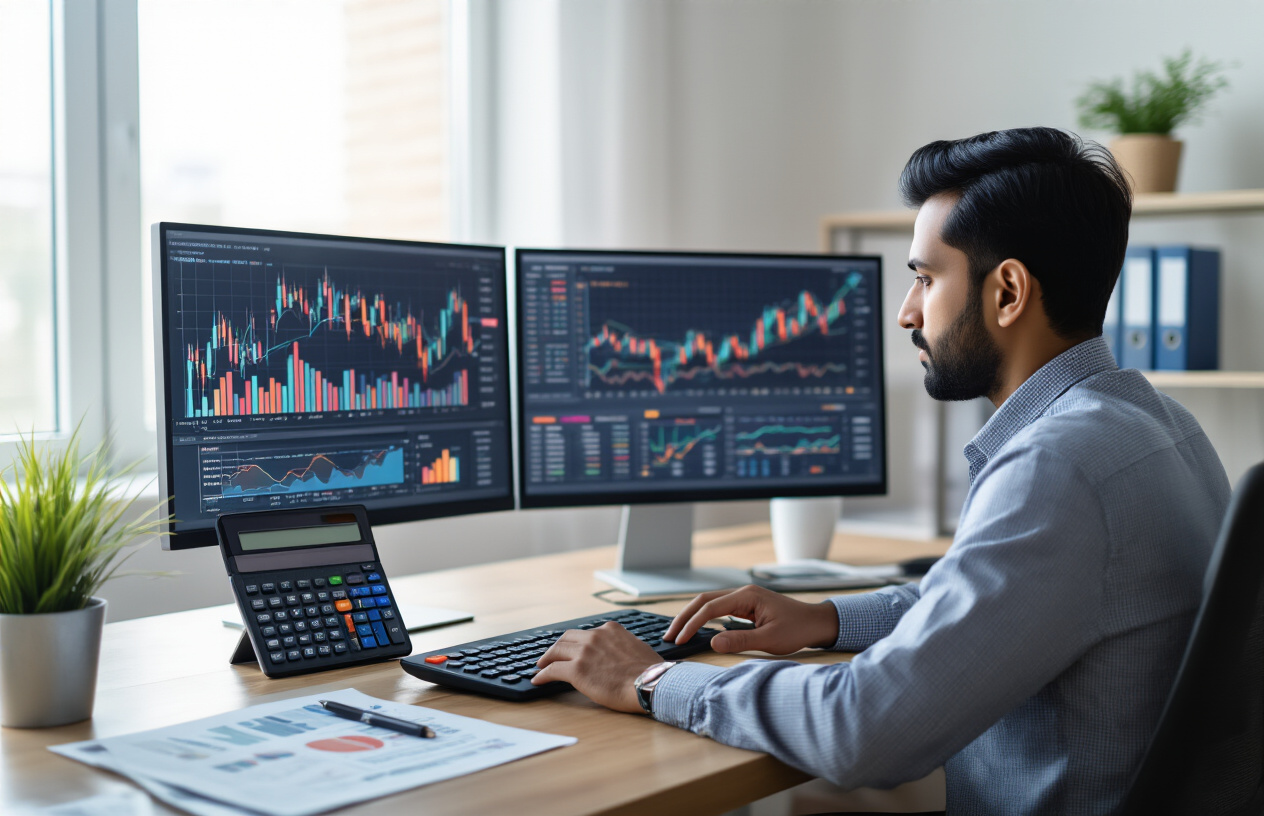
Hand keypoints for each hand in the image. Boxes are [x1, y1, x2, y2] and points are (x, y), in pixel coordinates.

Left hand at [532, 622, 661, 712]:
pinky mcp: (576, 670)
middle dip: (558, 647)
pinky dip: (542, 675)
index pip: (587, 633)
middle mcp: (595, 636)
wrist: (650, 683)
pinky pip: (552, 670)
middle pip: (567, 638)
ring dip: (546, 659)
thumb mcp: (637, 647)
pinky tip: (538, 680)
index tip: (573, 648)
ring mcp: (584, 652)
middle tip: (551, 655)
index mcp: (610, 630)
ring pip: (556, 651)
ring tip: (541, 666)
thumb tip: (620, 653)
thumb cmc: (650, 672)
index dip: (577, 642)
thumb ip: (623, 646)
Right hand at [665, 584, 838, 655]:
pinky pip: (718, 609)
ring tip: (676, 633)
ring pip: (709, 603)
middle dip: (684, 617)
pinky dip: (703, 618)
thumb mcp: (769, 640)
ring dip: (691, 617)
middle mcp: (742, 593)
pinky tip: (696, 629)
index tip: (679, 640)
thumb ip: (740, 641)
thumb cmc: (797, 630)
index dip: (692, 624)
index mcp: (747, 596)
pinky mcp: (746, 606)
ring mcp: (744, 598)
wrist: (816, 623)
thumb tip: (711, 642)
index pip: (710, 607)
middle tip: (668, 635)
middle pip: (703, 600)